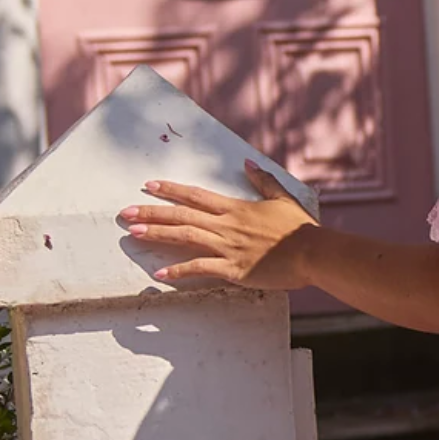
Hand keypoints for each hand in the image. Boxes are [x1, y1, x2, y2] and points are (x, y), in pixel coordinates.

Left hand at [118, 162, 318, 289]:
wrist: (312, 253)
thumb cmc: (300, 229)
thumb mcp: (282, 199)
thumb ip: (263, 181)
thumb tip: (247, 164)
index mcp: (235, 208)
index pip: (195, 195)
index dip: (170, 189)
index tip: (148, 186)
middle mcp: (226, 225)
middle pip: (182, 214)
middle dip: (152, 212)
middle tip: (126, 212)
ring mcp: (227, 247)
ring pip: (185, 236)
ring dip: (157, 234)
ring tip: (133, 233)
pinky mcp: (233, 269)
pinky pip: (200, 268)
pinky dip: (179, 272)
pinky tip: (161, 275)